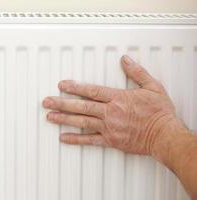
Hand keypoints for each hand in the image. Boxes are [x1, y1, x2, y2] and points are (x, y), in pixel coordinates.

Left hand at [42, 55, 177, 154]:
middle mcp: (110, 113)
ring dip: (64, 119)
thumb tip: (125, 60)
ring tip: (49, 117)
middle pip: (81, 106)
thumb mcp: (152, 87)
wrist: (165, 136)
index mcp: (118, 98)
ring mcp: (109, 128)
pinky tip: (64, 137)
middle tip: (47, 102)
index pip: (91, 91)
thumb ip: (136, 72)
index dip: (75, 87)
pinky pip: (90, 140)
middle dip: (62, 103)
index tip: (62, 85)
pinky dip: (76, 139)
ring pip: (82, 122)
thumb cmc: (159, 113)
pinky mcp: (110, 141)